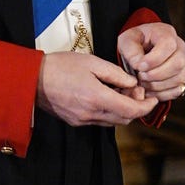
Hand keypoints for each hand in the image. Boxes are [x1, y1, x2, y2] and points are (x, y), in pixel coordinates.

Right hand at [36, 51, 159, 126]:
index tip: (153, 98)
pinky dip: (110, 111)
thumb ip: (116, 74)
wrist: (31, 79)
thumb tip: (133, 83)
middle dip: (136, 107)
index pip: (132, 110)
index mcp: (97, 98)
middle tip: (136, 90)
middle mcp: (91, 114)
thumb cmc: (60, 66)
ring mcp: (83, 121)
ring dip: (123, 110)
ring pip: (113, 121)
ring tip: (120, 91)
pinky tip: (106, 96)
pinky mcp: (76, 122)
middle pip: (125, 119)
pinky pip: (101, 120)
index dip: (147, 106)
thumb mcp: (92, 62)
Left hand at [117, 21, 184, 101]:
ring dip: (158, 85)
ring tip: (143, 83)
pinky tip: (149, 91)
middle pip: (177, 64)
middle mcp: (180, 48)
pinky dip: (162, 94)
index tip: (139, 67)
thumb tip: (139, 66)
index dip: (154, 59)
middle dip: (156, 74)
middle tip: (141, 76)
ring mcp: (183, 64)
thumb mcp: (127, 40)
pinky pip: (177, 90)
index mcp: (166, 33)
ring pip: (178, 79)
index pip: (168, 45)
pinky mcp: (181, 78)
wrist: (141, 49)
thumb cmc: (135, 42)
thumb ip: (131, 51)